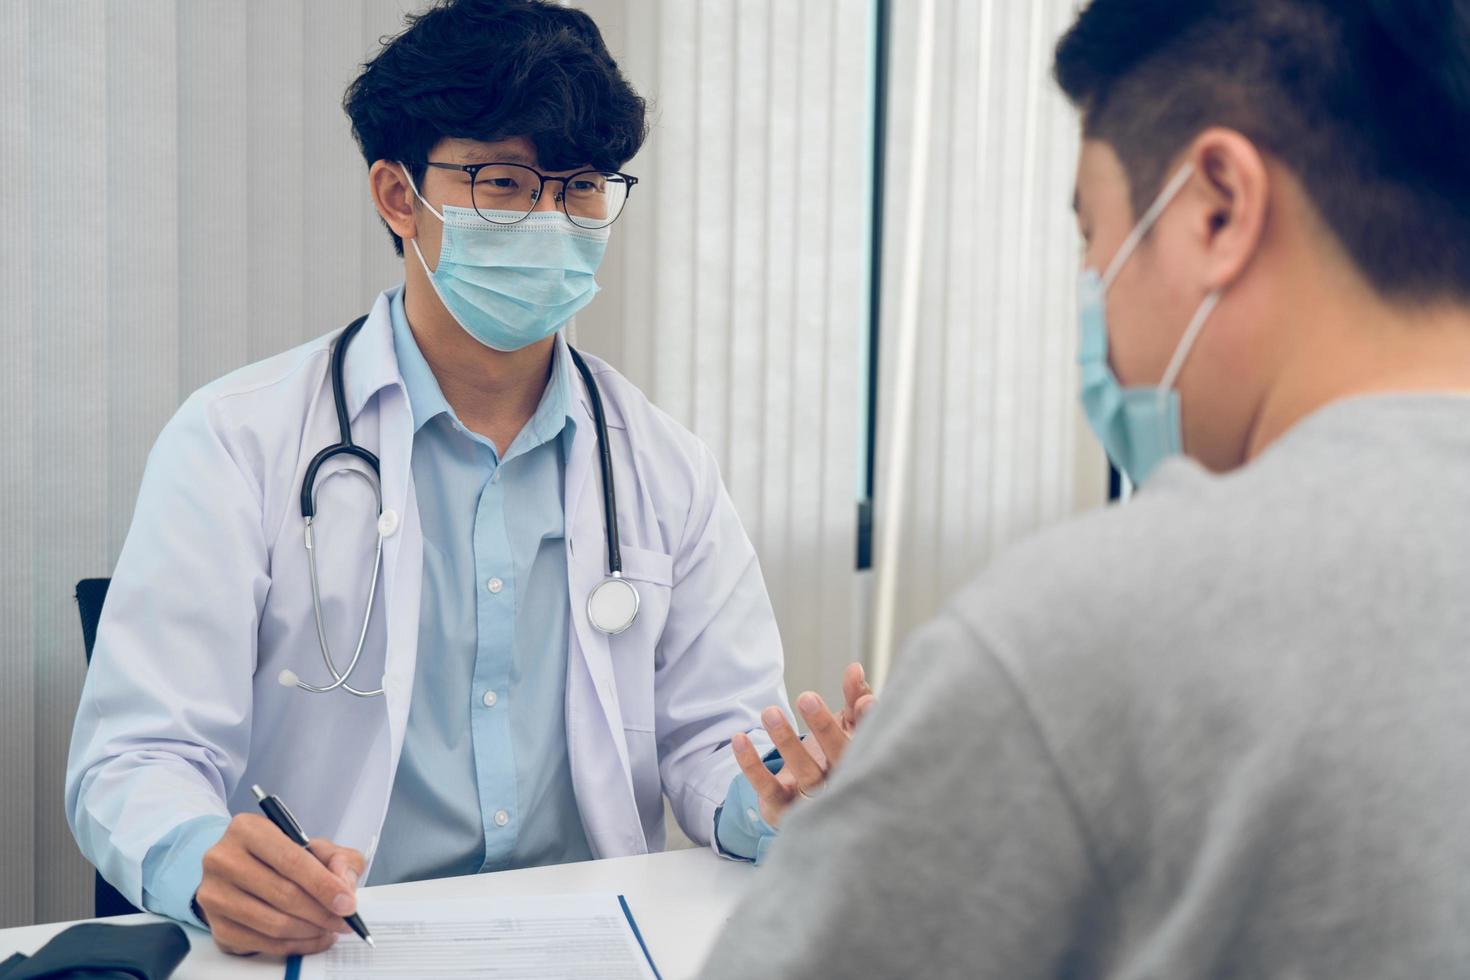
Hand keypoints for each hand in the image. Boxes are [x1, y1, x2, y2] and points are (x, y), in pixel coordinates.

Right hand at [195, 813, 364, 956]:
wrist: (244, 871)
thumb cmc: (282, 857)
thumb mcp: (315, 846)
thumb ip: (339, 859)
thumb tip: (344, 887)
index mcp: (247, 829)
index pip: (291, 861)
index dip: (324, 886)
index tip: (347, 904)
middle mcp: (222, 859)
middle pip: (283, 894)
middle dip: (322, 912)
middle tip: (344, 920)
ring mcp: (214, 894)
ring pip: (272, 923)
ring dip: (309, 931)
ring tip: (328, 928)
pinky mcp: (215, 925)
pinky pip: (260, 943)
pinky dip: (293, 946)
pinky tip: (310, 938)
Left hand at [730, 662, 877, 827]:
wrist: (812, 806)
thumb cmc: (834, 756)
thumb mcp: (847, 726)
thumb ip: (853, 698)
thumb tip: (854, 668)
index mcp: (860, 758)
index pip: (868, 739)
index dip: (867, 721)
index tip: (861, 701)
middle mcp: (842, 782)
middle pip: (838, 757)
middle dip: (824, 728)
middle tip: (807, 698)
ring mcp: (814, 800)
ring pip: (805, 774)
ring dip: (787, 742)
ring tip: (771, 712)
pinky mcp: (784, 809)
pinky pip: (768, 788)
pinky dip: (752, 766)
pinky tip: (740, 738)